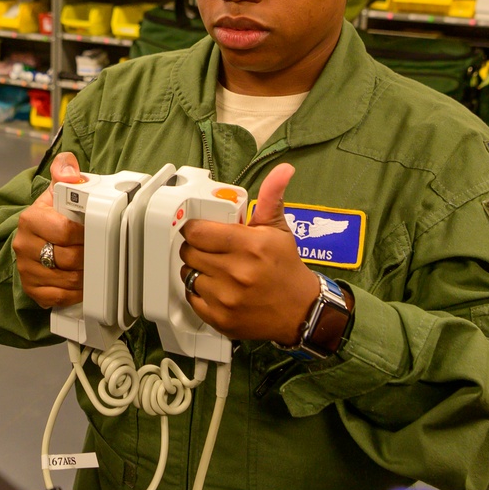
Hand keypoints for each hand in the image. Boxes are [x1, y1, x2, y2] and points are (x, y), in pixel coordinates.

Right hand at [13, 152, 85, 308]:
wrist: (35, 235)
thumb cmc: (53, 214)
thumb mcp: (58, 190)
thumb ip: (65, 172)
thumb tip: (68, 167)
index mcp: (30, 219)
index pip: (66, 231)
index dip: (87, 234)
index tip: (97, 231)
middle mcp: (24, 245)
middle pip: (68, 258)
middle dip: (89, 256)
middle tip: (100, 251)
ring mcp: (26, 269)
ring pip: (66, 280)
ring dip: (86, 276)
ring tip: (95, 266)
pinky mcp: (30, 288)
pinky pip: (58, 297)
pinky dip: (74, 293)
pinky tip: (83, 284)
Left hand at [179, 163, 319, 343]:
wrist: (300, 311)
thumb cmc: (286, 267)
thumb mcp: (279, 229)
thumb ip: (271, 198)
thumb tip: (283, 170)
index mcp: (250, 245)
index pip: (197, 231)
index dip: (195, 229)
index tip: (202, 230)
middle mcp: (237, 272)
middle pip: (190, 252)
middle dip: (196, 248)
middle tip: (210, 249)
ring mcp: (227, 298)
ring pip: (188, 275)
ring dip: (197, 270)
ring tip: (215, 269)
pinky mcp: (220, 319)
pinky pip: (191, 298)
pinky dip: (199, 292)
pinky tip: (216, 288)